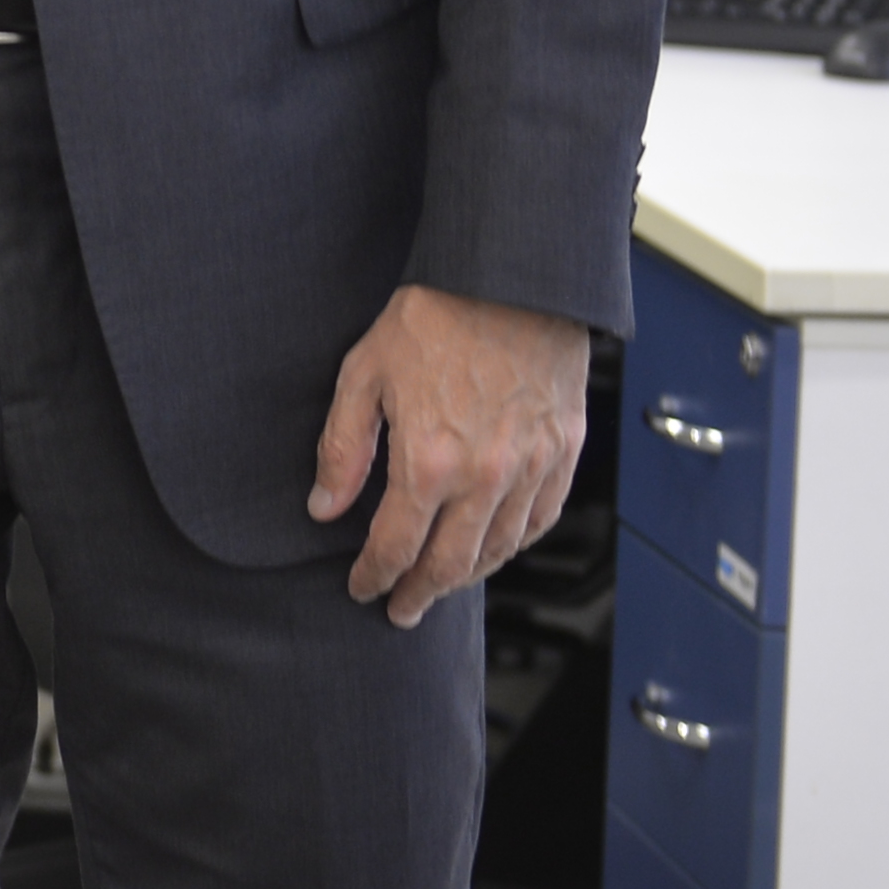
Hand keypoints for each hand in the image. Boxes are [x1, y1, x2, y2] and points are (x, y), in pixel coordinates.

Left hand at [304, 284, 590, 628]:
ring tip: (441, 584)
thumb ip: (343, 448)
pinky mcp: (563, 452)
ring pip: (499, 549)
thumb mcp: (364, 374)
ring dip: (467, 577)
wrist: (511, 279)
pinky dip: (515, 543)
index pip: (396, 546)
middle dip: (420, 594)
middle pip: (450, 564)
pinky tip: (495, 547)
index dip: (374, 575)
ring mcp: (531, 468)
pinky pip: (541, 519)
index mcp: (429, 462)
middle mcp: (485, 477)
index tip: (362, 588)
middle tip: (401, 610)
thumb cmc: (435, 318)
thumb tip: (325, 506)